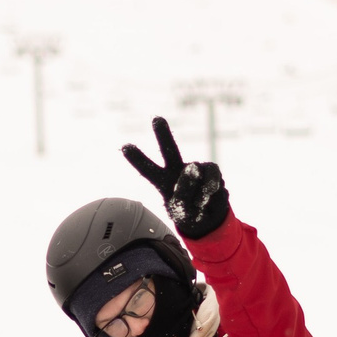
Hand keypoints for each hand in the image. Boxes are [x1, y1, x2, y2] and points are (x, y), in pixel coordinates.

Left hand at [120, 117, 228, 239]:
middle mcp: (177, 169)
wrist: (209, 217)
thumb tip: (193, 169)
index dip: (137, 159)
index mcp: (162, 181)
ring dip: (195, 190)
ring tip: (197, 203)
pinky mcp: (211, 169)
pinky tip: (208, 197)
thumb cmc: (189, 214)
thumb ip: (183, 195)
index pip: (148, 169)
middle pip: (169, 149)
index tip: (125, 146)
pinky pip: (210, 178)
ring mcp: (195, 168)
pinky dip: (209, 190)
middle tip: (156, 119)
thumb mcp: (180, 212)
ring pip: (193, 172)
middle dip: (163, 134)